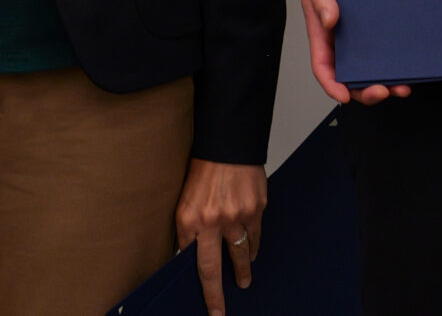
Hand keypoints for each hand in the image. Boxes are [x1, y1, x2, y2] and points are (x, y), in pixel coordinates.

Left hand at [175, 158, 266, 315]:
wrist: (229, 142)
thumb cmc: (205, 167)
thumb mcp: (185, 196)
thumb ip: (188, 225)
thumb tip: (187, 251)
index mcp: (188, 218)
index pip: (188, 259)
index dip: (191, 275)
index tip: (199, 295)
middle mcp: (211, 221)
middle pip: (212, 270)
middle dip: (215, 296)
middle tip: (218, 313)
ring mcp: (236, 217)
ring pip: (240, 254)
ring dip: (242, 270)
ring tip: (243, 280)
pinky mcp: (256, 210)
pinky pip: (255, 236)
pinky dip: (253, 245)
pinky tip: (252, 252)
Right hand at [301, 0, 410, 105]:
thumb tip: (329, 20)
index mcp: (322, 32)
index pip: (323, 66)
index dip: (332, 85)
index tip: (344, 96)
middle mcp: (341, 41)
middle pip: (348, 77)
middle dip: (363, 91)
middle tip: (382, 91)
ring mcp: (361, 38)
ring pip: (370, 71)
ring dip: (384, 84)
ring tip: (401, 87)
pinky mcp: (380, 31)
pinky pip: (387, 53)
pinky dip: (396, 66)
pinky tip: (409, 70)